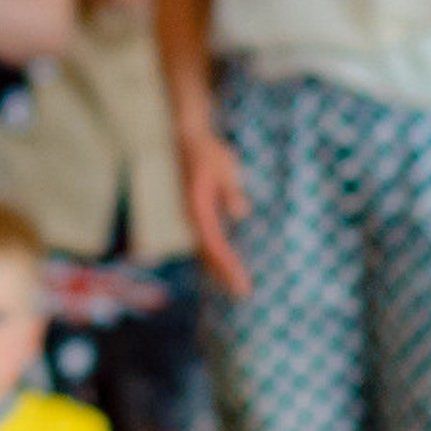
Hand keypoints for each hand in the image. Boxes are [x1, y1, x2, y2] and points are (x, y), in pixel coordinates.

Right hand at [178, 124, 250, 299]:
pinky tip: (223, 264)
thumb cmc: (207, 151)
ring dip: (218, 267)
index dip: (226, 265)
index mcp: (197, 207)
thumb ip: (230, 189)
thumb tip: (241, 211)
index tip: (240, 281)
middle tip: (242, 292)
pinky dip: (215, 254)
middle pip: (207, 252)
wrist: (188, 138)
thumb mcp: (224, 166)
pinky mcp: (195, 213)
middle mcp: (190, 216)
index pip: (213, 244)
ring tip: (234, 285)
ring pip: (204, 248)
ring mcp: (191, 216)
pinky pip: (205, 239)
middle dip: (224, 272)